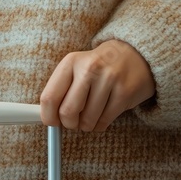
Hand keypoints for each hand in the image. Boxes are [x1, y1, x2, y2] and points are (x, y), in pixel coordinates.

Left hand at [40, 39, 155, 130]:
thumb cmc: (98, 66)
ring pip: (87, 120)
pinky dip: (99, 125)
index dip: (48, 116)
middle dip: (68, 123)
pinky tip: (101, 117)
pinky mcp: (125, 92)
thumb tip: (45, 117)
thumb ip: (59, 89)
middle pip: (67, 111)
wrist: (135, 54)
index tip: (52, 122)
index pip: (49, 97)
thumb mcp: (75, 68)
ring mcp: (109, 79)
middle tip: (72, 122)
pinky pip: (104, 121)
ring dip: (85, 125)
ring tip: (88, 118)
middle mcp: (89, 68)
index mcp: (70, 62)